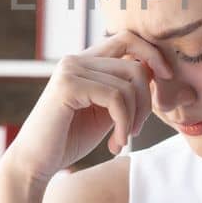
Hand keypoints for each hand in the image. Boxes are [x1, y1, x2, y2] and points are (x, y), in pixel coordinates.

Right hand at [0, 31, 173, 186]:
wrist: (34, 164)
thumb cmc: (69, 139)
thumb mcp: (106, 110)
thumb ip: (125, 89)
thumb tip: (156, 70)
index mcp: (85, 62)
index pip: (128, 38)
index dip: (152, 54)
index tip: (167, 78)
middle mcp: (76, 59)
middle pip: (135, 65)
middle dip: (147, 101)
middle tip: (136, 130)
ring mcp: (70, 70)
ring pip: (129, 84)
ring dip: (134, 118)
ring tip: (122, 140)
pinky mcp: (67, 86)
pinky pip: (116, 97)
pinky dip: (124, 124)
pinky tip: (115, 144)